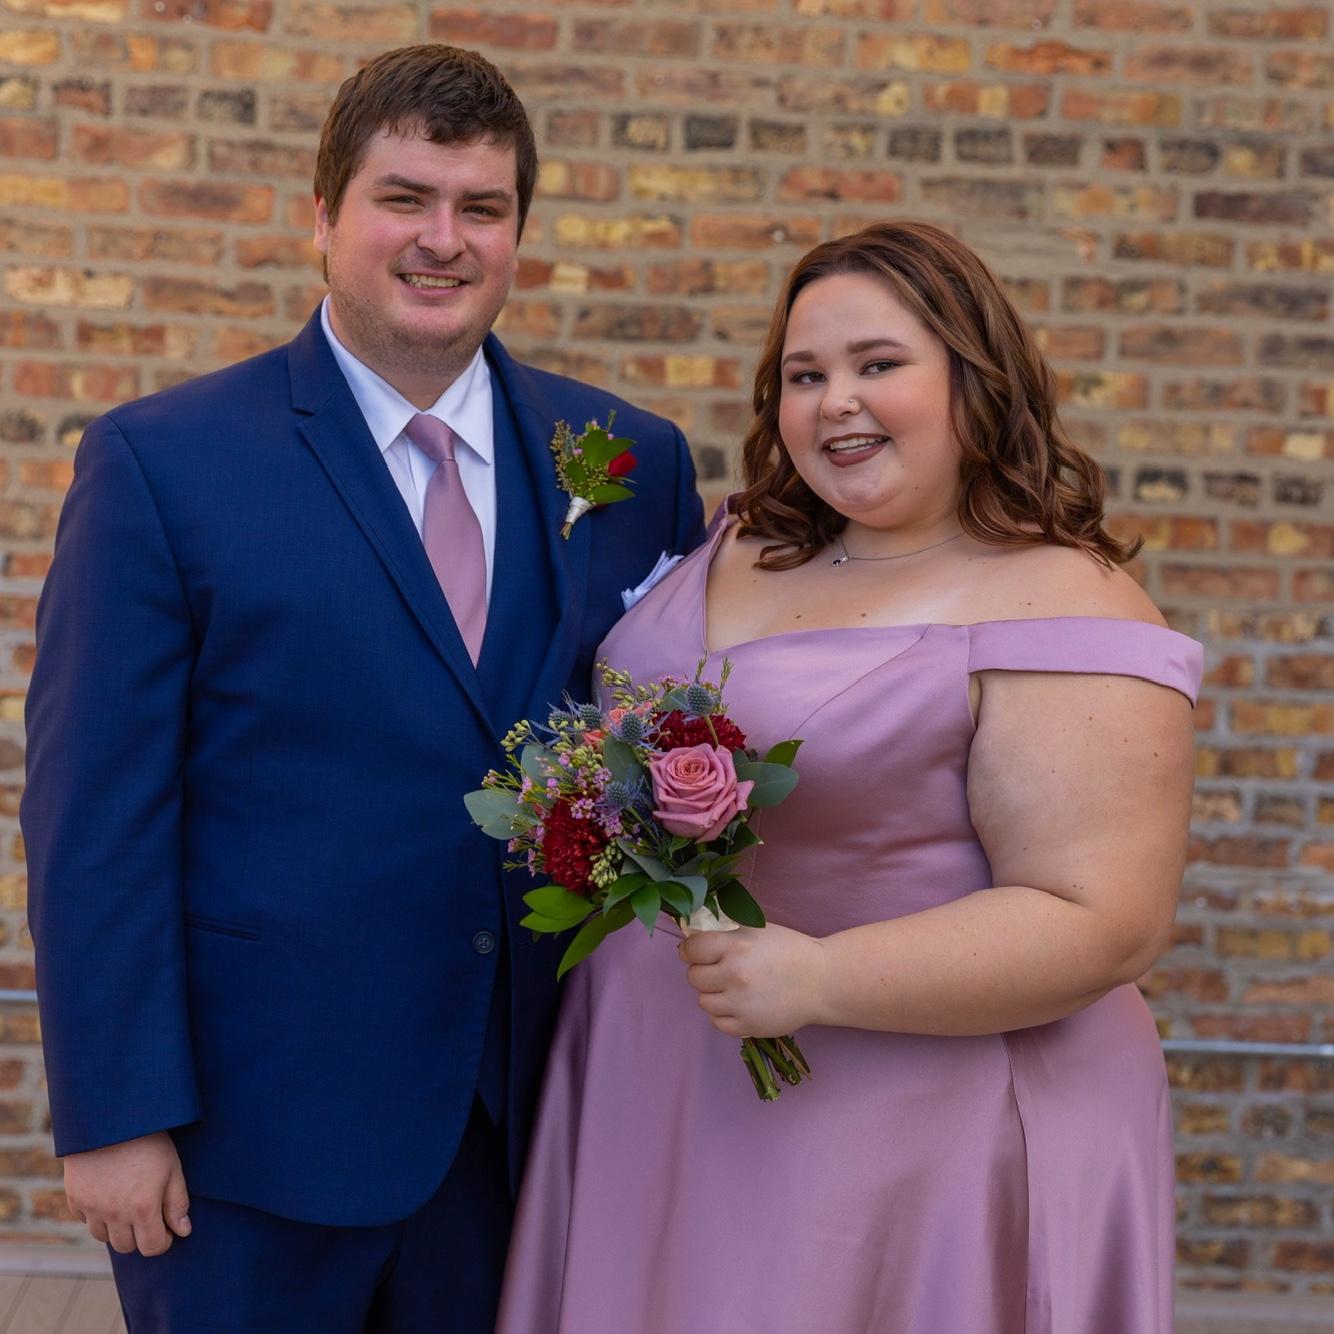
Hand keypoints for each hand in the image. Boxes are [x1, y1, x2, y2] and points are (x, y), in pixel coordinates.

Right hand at [63, 1131, 191, 1256]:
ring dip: (117, 1229)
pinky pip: (86, 1221)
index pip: (152, 1247)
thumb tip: (183, 1231)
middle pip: (126, 1247)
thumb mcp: (172, 1167)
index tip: (166, 1231)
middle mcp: (114, 1213)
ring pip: (104, 1238)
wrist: (111, 1119)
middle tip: (148, 1217)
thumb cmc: (149, 1140)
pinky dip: (97, 1216)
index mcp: (143, 1208)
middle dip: (140, 1237)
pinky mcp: (75, 1199)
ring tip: (128, 1206)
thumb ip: (177, 1203)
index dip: (162, 1242)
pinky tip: (109, 1196)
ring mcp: (92, 1208)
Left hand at [678, 923, 826, 1037]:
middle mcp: (734, 975)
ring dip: (714, 994)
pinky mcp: (748, 1027)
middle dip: (704, 972)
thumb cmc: (789, 950)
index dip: (690, 951)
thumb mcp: (757, 930)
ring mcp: (740, 1004)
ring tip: (733, 988)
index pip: (691, 950)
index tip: (696, 953)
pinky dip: (725, 1014)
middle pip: (694, 977)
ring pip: (703, 1001)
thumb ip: (725, 936)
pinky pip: (718, 1022)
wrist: (821, 981)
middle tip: (720, 970)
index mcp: (736, 946)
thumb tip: (691, 942)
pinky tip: (740, 1004)